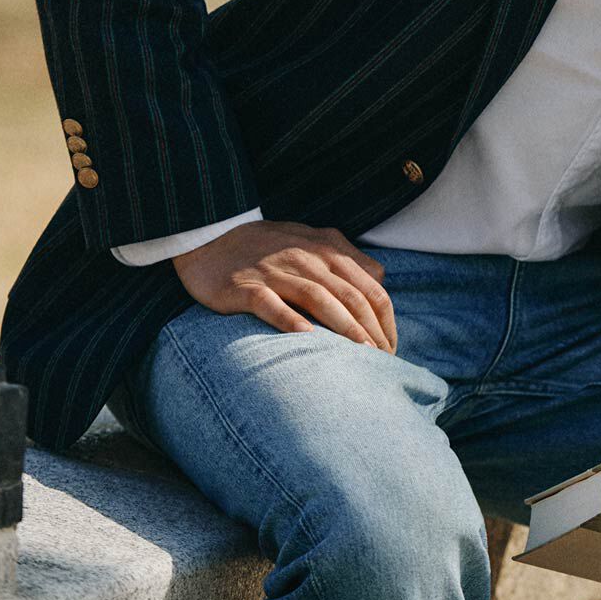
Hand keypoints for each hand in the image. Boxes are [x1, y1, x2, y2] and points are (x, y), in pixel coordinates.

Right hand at [171, 221, 397, 350]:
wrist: (210, 237)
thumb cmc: (268, 246)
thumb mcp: (312, 240)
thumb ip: (347, 257)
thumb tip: (380, 277)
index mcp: (327, 249)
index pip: (370, 287)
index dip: (385, 320)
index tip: (390, 348)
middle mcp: (306, 257)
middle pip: (351, 296)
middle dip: (372, 331)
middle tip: (381, 361)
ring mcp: (275, 271)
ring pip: (319, 298)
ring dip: (344, 328)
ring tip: (360, 356)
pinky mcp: (244, 286)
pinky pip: (270, 303)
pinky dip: (289, 320)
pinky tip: (306, 337)